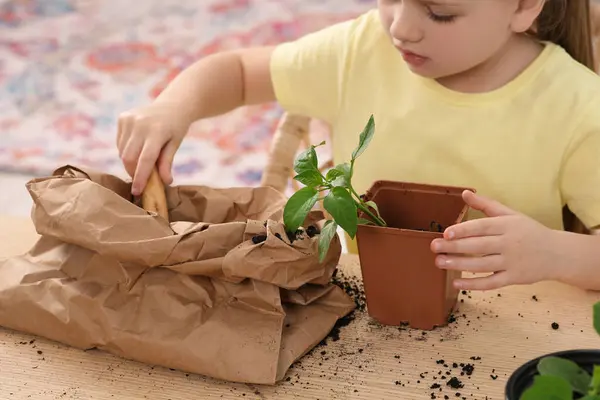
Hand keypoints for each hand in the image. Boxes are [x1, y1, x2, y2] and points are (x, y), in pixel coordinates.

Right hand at [116, 101, 192, 195]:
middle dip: (133, 172)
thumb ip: (167, 162)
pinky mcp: (122, 118)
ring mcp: (129, 119)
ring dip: (130, 162)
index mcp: (157, 131)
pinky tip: (138, 147)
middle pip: (129, 157)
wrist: (172, 106)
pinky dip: (126, 151)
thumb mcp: (175, 144)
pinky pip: (119, 143)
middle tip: (141, 180)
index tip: (137, 191)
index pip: (145, 159)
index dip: (140, 177)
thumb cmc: (176, 128)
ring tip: (143, 160)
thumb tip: (165, 182)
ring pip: (122, 152)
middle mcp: (140, 123)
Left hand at [430, 190, 560, 290]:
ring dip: (459, 265)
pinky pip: (491, 283)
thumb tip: (464, 193)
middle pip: (479, 246)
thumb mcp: (510, 214)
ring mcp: (512, 262)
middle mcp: (509, 244)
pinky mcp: (514, 278)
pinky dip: (473, 284)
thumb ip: (486, 205)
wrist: (557, 254)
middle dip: (455, 247)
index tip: (446, 232)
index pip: (482, 227)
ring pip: (482, 265)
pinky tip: (456, 282)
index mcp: (507, 225)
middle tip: (434, 247)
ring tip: (439, 262)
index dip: (464, 230)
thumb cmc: (529, 231)